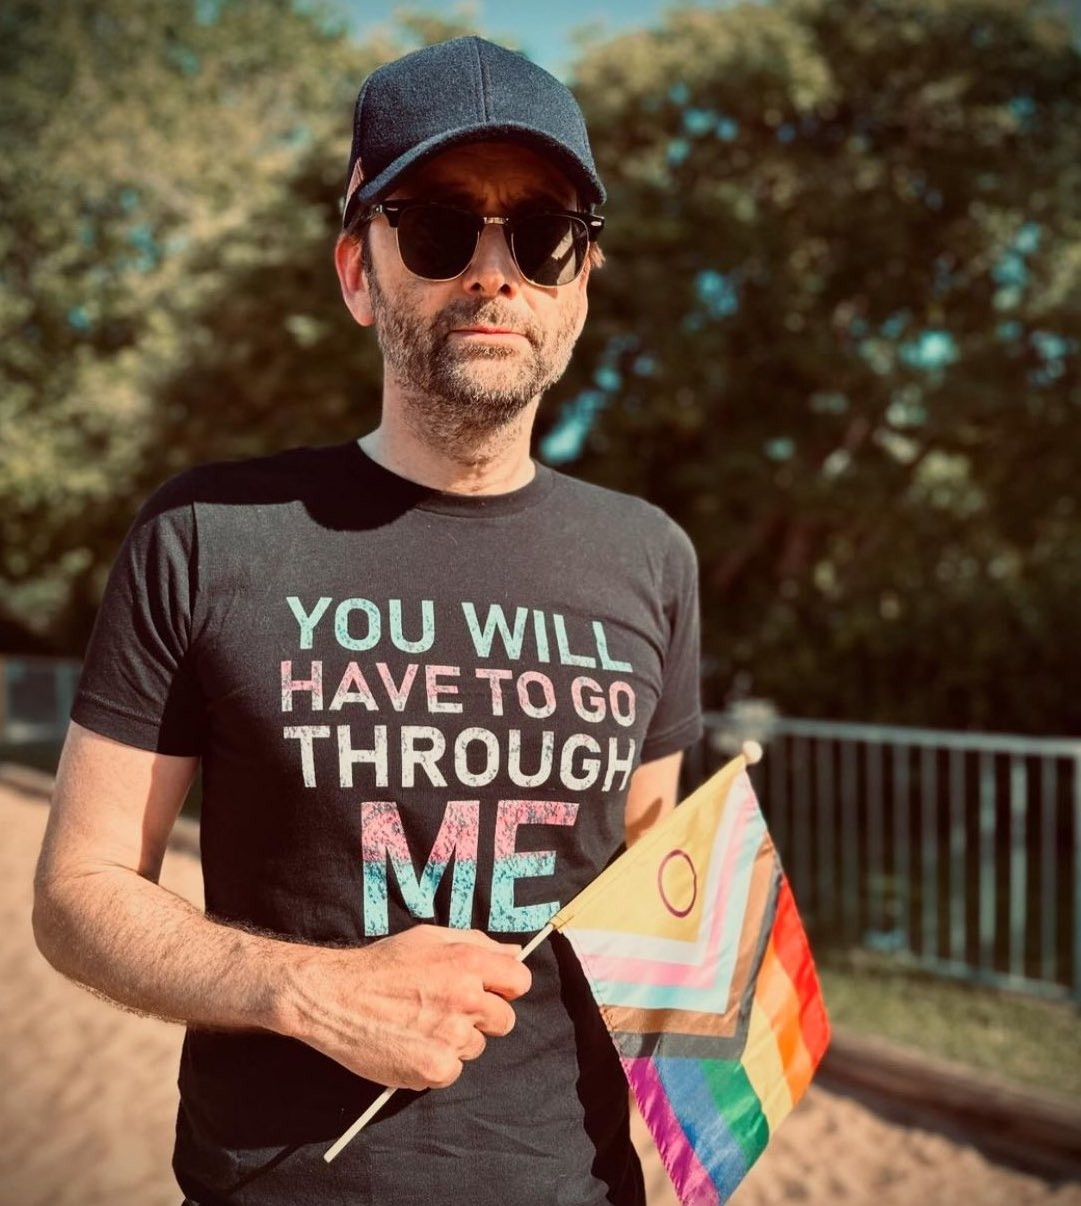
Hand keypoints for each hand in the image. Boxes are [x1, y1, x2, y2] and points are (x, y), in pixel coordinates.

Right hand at [277, 926, 531, 1089]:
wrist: (335, 997)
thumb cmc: (381, 964)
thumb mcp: (429, 938)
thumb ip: (477, 944)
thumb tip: (515, 952)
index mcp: (468, 961)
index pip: (520, 981)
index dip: (505, 987)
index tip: (488, 991)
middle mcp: (466, 998)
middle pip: (505, 1020)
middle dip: (483, 1017)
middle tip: (449, 1011)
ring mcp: (452, 1036)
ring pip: (476, 1047)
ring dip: (456, 1041)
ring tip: (420, 1025)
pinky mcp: (436, 1069)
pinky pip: (453, 1071)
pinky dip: (435, 1063)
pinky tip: (411, 1045)